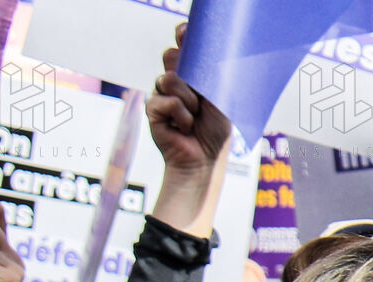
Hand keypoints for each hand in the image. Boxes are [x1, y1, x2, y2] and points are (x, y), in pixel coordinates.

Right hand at [149, 23, 231, 176]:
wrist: (205, 158)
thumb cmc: (216, 130)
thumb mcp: (220, 97)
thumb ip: (211, 75)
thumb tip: (207, 53)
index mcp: (192, 75)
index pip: (183, 46)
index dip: (182, 36)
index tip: (186, 33)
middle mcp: (175, 81)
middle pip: (171, 56)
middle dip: (186, 71)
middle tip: (199, 93)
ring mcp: (162, 94)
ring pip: (168, 79)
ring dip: (188, 101)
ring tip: (195, 117)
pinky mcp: (153, 110)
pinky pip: (165, 101)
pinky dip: (180, 116)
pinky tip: (184, 127)